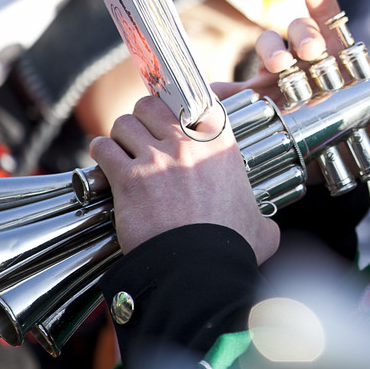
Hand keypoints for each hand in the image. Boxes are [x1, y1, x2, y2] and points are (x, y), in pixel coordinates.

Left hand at [89, 94, 278, 262]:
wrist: (201, 268)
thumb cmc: (230, 246)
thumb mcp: (259, 224)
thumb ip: (262, 217)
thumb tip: (267, 228)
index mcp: (220, 142)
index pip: (192, 100)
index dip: (176, 106)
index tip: (170, 117)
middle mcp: (187, 142)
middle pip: (151, 105)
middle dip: (142, 118)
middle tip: (141, 136)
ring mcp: (157, 157)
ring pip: (124, 123)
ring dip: (120, 136)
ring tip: (121, 150)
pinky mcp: (129, 177)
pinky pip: (104, 148)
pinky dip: (101, 154)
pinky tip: (106, 165)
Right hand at [245, 0, 369, 125]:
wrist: (305, 165)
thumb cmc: (336, 137)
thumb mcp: (366, 129)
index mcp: (333, 60)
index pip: (327, 21)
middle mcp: (304, 61)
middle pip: (302, 30)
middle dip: (304, 32)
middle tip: (311, 49)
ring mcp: (276, 75)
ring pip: (272, 43)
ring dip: (275, 48)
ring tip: (282, 65)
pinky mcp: (252, 94)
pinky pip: (239, 82)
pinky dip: (237, 81)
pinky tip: (237, 85)